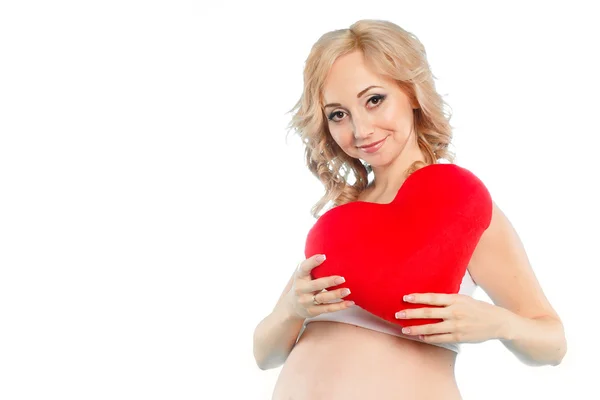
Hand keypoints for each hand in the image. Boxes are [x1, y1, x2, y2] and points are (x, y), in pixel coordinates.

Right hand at [285, 254, 354, 318]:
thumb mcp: (303, 274)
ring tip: (348, 290)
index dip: (313, 262)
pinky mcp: (313, 311)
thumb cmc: (303, 283)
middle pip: (315, 285)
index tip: (323, 256)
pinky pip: (328, 309)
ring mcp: (306, 301)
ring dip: (336, 294)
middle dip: (328, 281)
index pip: (304, 268)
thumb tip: (329, 247)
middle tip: (342, 278)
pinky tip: (350, 302)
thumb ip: (312, 265)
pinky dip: (340, 306)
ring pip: (322, 298)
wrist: (292, 306)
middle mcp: (301, 289)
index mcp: (299, 277)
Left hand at [394, 293, 508, 343]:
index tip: (405, 298)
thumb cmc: (477, 308)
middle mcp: (455, 312)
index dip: (418, 297)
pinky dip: (429, 338)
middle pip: (428, 313)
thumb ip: (448, 299)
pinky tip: (420, 337)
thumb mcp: (464, 299)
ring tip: (404, 329)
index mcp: (455, 299)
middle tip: (398, 315)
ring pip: (432, 328)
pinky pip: (440, 338)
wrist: (497, 322)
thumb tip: (428, 299)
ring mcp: (457, 325)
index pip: (433, 298)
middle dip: (411, 314)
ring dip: (416, 329)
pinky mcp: (459, 337)